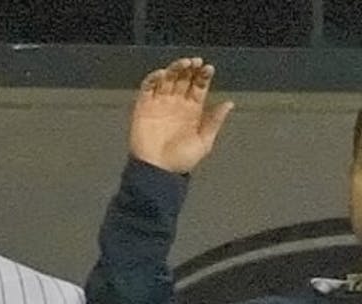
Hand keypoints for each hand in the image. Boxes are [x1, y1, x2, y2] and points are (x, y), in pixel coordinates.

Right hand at [129, 57, 233, 174]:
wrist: (157, 171)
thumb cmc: (180, 160)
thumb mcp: (204, 142)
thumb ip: (214, 122)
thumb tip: (229, 103)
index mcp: (192, 110)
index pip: (199, 86)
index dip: (203, 75)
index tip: (208, 69)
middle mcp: (176, 104)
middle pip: (184, 78)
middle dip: (190, 68)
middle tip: (195, 62)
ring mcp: (159, 104)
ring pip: (167, 79)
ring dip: (175, 68)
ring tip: (183, 63)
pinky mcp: (142, 108)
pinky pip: (147, 88)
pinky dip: (153, 78)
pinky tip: (162, 73)